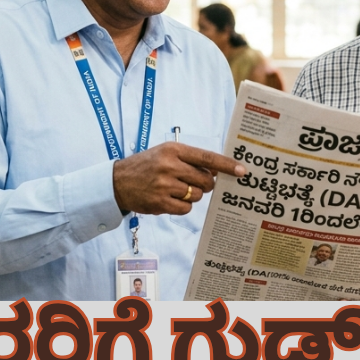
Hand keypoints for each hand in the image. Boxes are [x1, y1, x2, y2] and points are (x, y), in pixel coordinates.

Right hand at [113, 142, 246, 215]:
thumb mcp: (165, 153)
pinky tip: (170, 199)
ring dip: (192, 195)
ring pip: (196, 195)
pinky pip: (186, 208)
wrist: (117, 182)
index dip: (226, 165)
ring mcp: (164, 185)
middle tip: (195, 183)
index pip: (206, 158)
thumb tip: (215, 172)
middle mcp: (169, 166)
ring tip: (176, 189)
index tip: (242, 171)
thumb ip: (189, 160)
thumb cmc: (146, 166)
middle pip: (205, 180)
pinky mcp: (160, 203)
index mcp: (173, 150)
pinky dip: (183, 206)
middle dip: (206, 185)